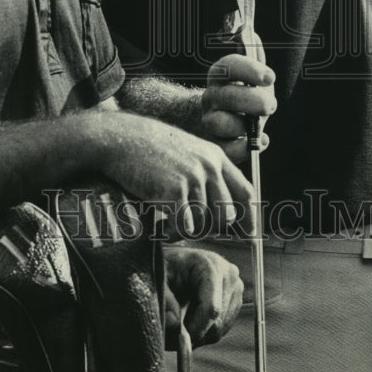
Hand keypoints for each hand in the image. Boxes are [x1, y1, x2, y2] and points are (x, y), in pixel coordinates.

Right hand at [96, 110, 252, 237]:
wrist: (121, 138)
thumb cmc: (149, 148)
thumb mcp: (186, 153)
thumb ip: (206, 174)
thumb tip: (222, 211)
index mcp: (215, 156)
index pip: (245, 190)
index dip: (249, 215)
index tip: (249, 233)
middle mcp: (209, 166)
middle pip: (226, 214)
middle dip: (210, 228)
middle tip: (189, 227)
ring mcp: (192, 178)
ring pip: (205, 224)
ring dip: (188, 231)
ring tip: (170, 224)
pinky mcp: (174, 190)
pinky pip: (186, 226)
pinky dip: (174, 232)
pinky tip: (161, 225)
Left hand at [163, 245, 242, 346]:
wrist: (177, 263)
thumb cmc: (167, 268)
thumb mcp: (159, 279)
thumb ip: (164, 300)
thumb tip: (174, 324)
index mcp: (211, 266)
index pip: (211, 308)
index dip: (196, 329)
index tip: (179, 341)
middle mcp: (229, 275)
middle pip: (217, 322)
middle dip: (194, 335)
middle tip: (172, 337)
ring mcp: (236, 288)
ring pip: (220, 329)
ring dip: (199, 336)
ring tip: (179, 327)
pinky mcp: (235, 300)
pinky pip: (222, 329)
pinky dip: (205, 333)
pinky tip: (191, 322)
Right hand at [201, 54, 276, 162]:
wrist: (224, 119)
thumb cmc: (243, 93)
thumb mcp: (251, 74)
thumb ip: (253, 55)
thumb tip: (252, 35)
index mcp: (219, 75)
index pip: (228, 66)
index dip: (249, 70)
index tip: (270, 77)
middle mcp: (210, 97)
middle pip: (225, 96)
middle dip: (253, 101)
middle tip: (271, 105)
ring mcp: (210, 121)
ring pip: (219, 124)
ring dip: (244, 125)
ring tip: (259, 125)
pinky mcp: (216, 144)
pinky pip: (225, 150)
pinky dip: (244, 148)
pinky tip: (260, 140)